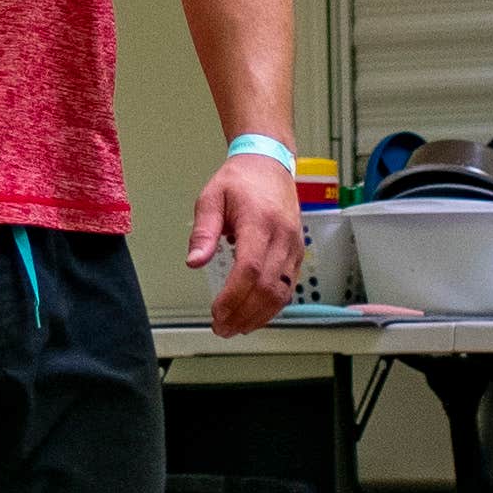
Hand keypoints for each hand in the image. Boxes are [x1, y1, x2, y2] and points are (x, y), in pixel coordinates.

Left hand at [188, 146, 308, 335]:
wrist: (270, 164)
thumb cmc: (239, 181)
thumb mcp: (211, 198)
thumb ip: (203, 231)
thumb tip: (194, 262)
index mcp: (259, 222)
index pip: (249, 269)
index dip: (234, 297)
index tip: (216, 313)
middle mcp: (282, 237)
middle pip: (267, 287)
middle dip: (244, 313)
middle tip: (222, 328)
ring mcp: (294, 246)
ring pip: (282, 292)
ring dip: (259, 316)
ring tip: (235, 328)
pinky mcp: (298, 253)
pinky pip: (289, 287)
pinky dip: (272, 307)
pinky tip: (254, 316)